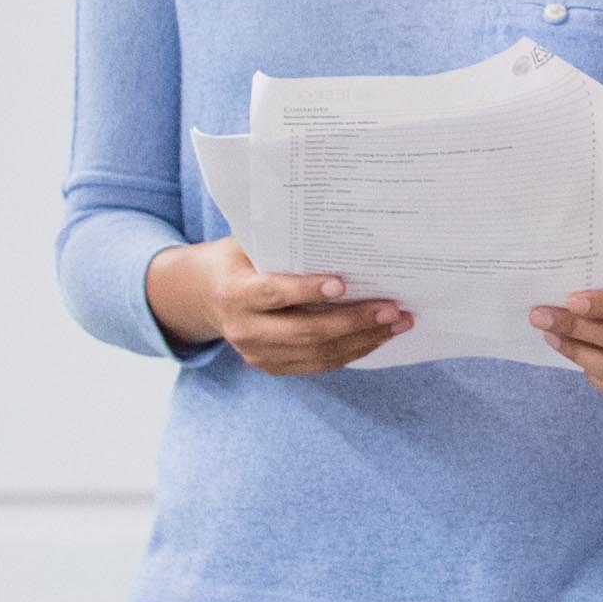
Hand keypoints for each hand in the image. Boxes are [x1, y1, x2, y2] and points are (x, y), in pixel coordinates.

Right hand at [154, 238, 407, 378]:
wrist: (205, 295)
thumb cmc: (237, 259)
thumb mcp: (248, 243)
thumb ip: (282, 244)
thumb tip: (338, 234)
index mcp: (234, 292)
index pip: (273, 293)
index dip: (307, 290)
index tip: (344, 284)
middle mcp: (243, 328)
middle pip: (304, 331)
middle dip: (354, 321)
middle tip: (392, 309)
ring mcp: (256, 353)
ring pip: (317, 354)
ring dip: (363, 340)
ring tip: (397, 323)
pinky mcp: (271, 367)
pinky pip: (318, 364)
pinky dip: (351, 351)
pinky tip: (377, 337)